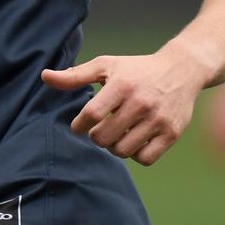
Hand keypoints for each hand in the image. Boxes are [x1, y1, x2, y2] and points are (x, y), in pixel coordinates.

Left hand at [41, 48, 206, 165]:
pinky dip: (134, 155)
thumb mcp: (105, 65)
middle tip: (98, 130)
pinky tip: (132, 141)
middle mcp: (140, 102)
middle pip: (104, 137)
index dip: (79, 125)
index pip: (91, 114)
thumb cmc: (134, 69)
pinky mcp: (172, 133)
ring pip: (123, 150)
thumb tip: (44, 77)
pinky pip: (145, 158)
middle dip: (95, 137)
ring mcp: (158, 119)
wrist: (180, 70)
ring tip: (115, 134)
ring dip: (113, 147)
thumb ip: (74, 76)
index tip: (79, 125)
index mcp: (121, 85)